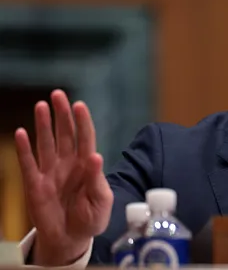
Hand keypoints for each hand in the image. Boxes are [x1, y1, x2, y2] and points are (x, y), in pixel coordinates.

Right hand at [14, 90, 113, 265]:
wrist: (71, 238)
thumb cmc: (91, 219)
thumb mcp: (101, 202)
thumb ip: (97, 180)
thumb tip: (96, 157)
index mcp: (87, 165)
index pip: (86, 138)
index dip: (82, 121)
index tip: (79, 105)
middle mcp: (69, 164)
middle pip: (65, 134)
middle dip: (62, 115)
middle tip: (58, 94)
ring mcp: (51, 172)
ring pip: (47, 143)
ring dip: (43, 125)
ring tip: (42, 106)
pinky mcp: (35, 184)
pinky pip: (28, 163)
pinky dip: (24, 149)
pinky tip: (21, 133)